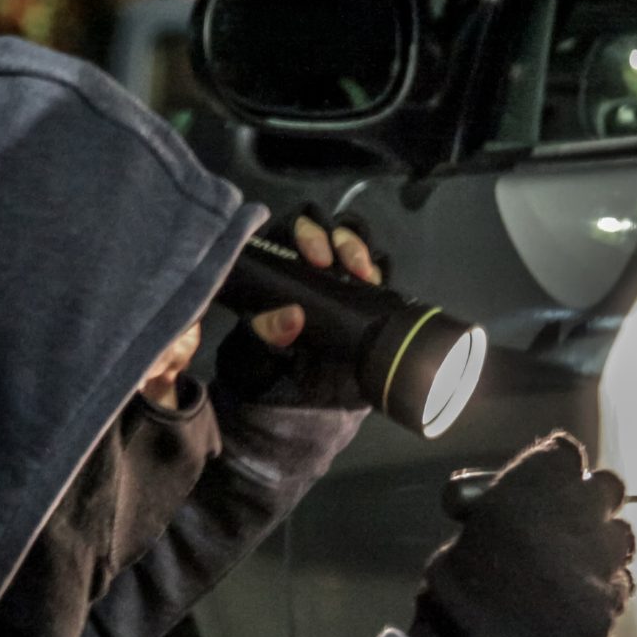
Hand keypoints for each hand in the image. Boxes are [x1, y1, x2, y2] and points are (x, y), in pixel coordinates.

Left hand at [213, 211, 383, 409]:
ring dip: (361, 248)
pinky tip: (377, 285)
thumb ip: (265, 335)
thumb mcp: (255, 356)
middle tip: (341, 265)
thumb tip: (291, 316)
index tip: (316, 258)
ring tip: (365, 274)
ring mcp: (340, 280)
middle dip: (340, 237)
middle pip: (329, 228)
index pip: (291, 229)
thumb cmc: (268, 375)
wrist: (300, 408)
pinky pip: (379, 269)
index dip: (305, 231)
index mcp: (278, 270)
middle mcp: (310, 267)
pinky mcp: (367, 297)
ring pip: (356, 241)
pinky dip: (381, 269)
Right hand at [408, 432, 634, 636]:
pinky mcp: (614, 600)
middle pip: (608, 488)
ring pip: (621, 538)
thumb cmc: (461, 582)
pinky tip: (574, 606)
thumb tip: (515, 508)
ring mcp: (605, 554)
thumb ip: (502, 504)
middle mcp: (583, 505)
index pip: (566, 454)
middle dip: (592, 502)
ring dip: (602, 548)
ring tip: (569, 572)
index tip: (547, 486)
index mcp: (541, 477)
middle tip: (568, 526)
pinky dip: (602, 592)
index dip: (557, 470)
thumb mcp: (471, 526)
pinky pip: (619, 586)